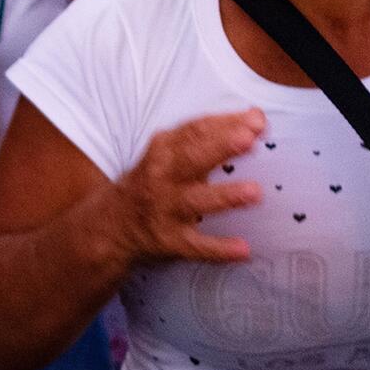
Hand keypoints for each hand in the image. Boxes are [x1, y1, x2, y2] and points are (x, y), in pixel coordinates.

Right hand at [105, 109, 264, 266]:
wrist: (115, 223)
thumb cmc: (154, 180)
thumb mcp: (169, 152)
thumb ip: (209, 135)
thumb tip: (255, 120)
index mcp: (163, 149)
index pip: (195, 131)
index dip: (225, 124)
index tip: (255, 120)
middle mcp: (161, 176)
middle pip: (192, 159)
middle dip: (220, 148)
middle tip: (249, 140)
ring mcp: (165, 209)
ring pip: (196, 201)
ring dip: (225, 196)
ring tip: (255, 192)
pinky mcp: (170, 240)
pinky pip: (196, 246)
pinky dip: (218, 249)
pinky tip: (243, 249)